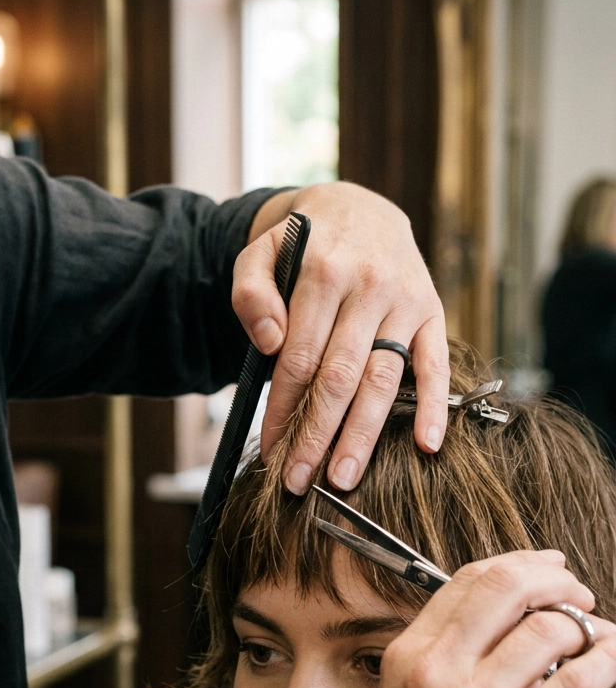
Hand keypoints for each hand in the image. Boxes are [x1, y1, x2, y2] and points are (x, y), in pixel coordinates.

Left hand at [234, 181, 447, 493]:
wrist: (360, 208)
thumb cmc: (303, 244)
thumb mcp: (261, 253)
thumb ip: (251, 292)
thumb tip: (269, 343)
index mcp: (323, 272)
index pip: (298, 356)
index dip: (283, 407)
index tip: (270, 449)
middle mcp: (369, 285)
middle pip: (340, 376)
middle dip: (317, 434)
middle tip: (299, 480)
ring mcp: (405, 301)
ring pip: (382, 378)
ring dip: (363, 434)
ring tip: (344, 478)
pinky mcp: (433, 310)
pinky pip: (435, 364)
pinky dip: (432, 406)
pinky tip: (426, 445)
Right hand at [327, 551, 615, 687]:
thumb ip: (446, 665)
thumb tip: (512, 631)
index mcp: (408, 656)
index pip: (469, 580)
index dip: (521, 564)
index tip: (551, 569)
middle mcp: (436, 672)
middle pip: (508, 587)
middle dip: (558, 581)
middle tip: (581, 597)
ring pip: (549, 630)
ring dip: (586, 626)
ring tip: (598, 641)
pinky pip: (573, 683)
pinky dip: (604, 661)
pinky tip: (612, 660)